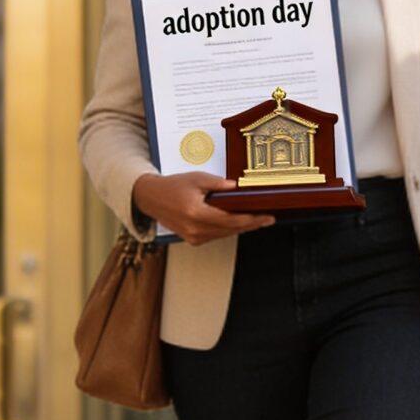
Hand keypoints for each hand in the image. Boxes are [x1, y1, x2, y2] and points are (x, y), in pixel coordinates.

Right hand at [132, 171, 275, 244]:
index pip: (231, 220)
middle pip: (231, 230)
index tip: (266, 217)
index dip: (251, 219)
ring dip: (241, 228)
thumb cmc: (172, 187)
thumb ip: (218, 184)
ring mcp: (193, 237)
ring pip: (225, 235)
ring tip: (257, 220)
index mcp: (196, 213)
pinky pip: (216, 236)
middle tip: (268, 219)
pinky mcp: (192, 240)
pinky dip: (228, 230)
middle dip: (251, 224)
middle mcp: (195, 229)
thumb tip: (237, 187)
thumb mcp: (196, 179)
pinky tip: (238, 223)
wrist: (151, 198)